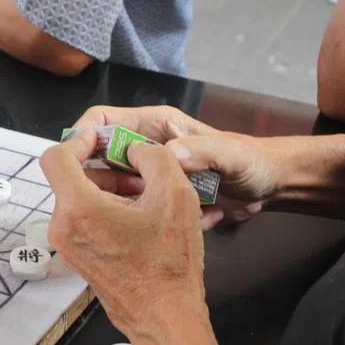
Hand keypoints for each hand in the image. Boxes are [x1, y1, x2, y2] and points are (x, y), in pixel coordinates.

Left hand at [41, 131, 207, 341]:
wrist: (165, 317)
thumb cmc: (168, 261)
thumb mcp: (175, 194)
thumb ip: (153, 157)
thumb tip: (134, 149)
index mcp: (77, 207)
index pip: (56, 157)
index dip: (78, 140)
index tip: (101, 138)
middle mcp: (61, 226)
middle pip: (70, 178)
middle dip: (104, 167)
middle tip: (138, 169)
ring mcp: (66, 245)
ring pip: (78, 199)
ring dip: (108, 188)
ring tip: (145, 192)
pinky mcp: (77, 257)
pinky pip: (82, 220)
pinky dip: (105, 208)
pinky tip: (139, 214)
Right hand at [70, 105, 278, 228]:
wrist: (270, 188)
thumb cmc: (251, 161)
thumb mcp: (230, 154)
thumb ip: (202, 150)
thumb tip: (170, 154)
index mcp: (153, 126)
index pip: (102, 120)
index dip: (82, 134)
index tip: (74, 159)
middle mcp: (143, 148)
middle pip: (98, 157)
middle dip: (100, 180)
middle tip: (115, 202)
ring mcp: (147, 175)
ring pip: (112, 187)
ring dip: (124, 206)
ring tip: (149, 217)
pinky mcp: (155, 199)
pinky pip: (135, 209)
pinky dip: (146, 220)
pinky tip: (173, 225)